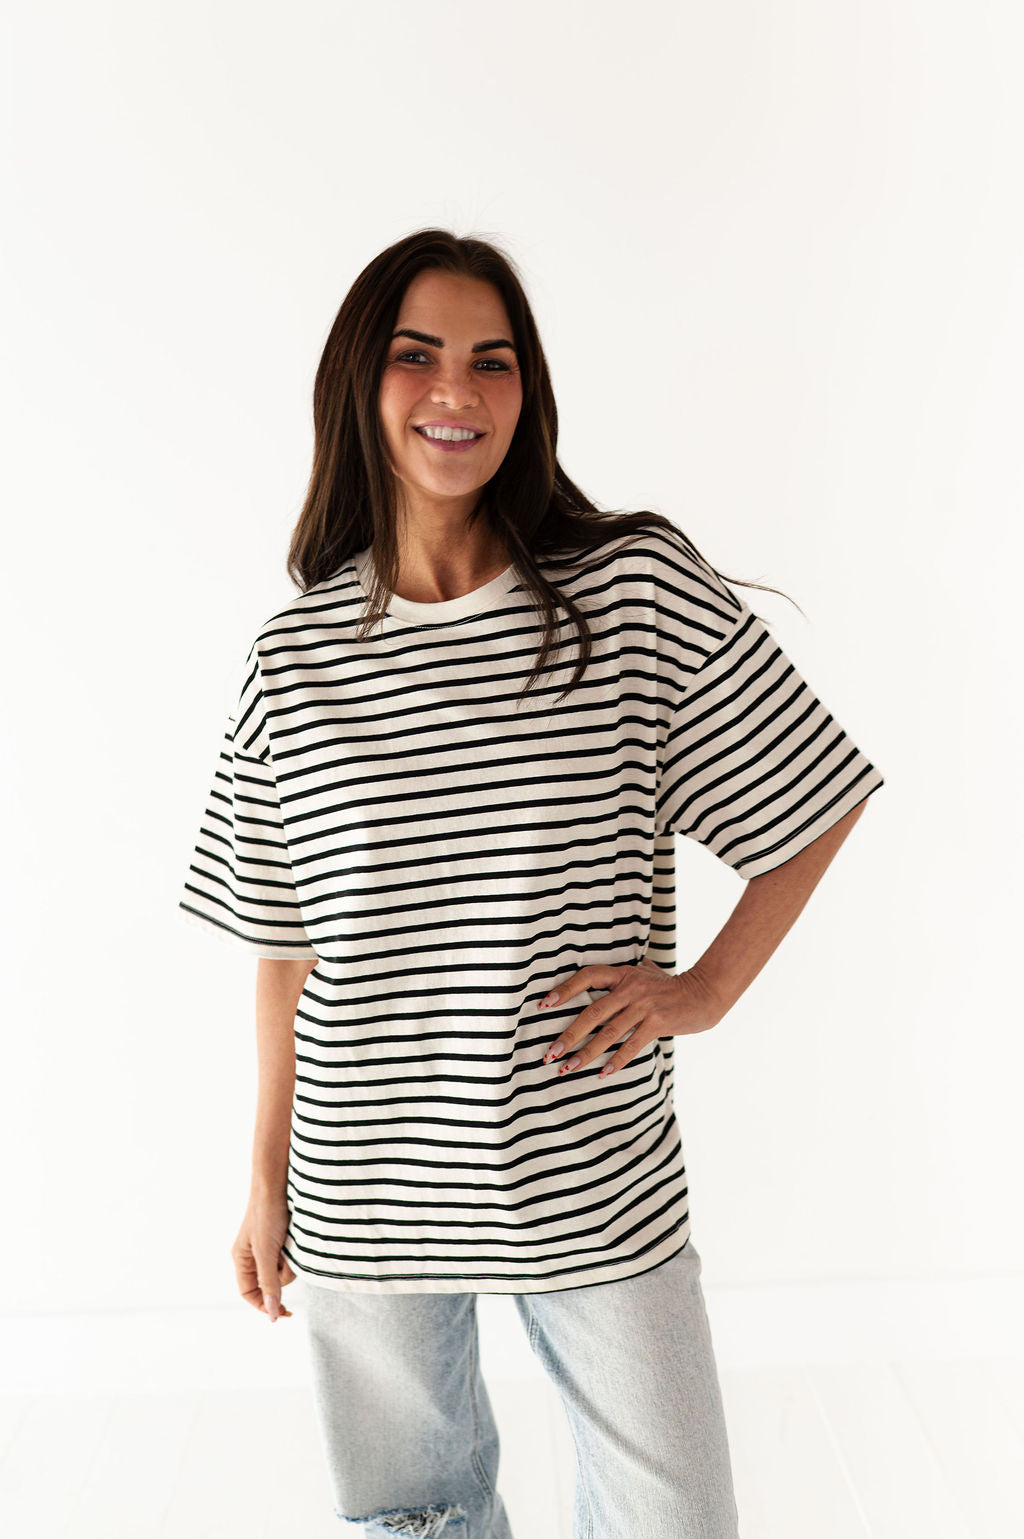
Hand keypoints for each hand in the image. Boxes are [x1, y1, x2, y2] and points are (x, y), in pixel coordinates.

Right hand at [231, 1193, 296, 1321]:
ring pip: (284, 1269)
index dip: (265, 1304)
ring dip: (291, 1260)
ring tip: (290, 1240)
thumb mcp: (266, 1251)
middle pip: (271, 1282)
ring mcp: (270, 1246)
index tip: (285, 1311)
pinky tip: (295, 1235)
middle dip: (282, 1274)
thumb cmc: (266, 1213)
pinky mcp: (284, 1238)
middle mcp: (254, 1255)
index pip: (250, 1293)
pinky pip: (292, 1256)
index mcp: (242, 1259)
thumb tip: (272, 1315)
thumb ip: (269, 1282)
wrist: (279, 1181)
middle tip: (286, 1256)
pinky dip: (296, 1250)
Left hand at [537, 957, 723, 1078]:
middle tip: (549, 1054)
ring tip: (568, 1069)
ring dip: (586, 1054)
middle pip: (591, 1013)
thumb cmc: (669, 986)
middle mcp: (630, 988)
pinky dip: (616, 1061)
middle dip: (568, 1036)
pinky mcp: (658, 1023)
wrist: (703, 993)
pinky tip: (602, 1074)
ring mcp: (644, 1006)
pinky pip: (632, 1045)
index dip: (564, 989)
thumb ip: (622, 976)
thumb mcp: (644, 973)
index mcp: (623, 974)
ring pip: (608, 1033)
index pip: (586, 976)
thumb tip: (598, 978)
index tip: (544, 1005)